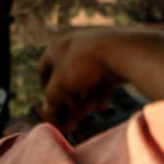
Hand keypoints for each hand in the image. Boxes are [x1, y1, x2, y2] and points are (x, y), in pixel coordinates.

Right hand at [38, 25, 163, 125]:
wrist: (120, 50)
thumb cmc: (83, 65)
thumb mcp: (60, 85)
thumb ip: (51, 99)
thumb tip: (47, 111)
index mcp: (56, 47)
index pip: (44, 69)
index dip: (45, 88)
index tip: (50, 104)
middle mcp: (74, 47)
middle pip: (67, 77)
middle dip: (70, 99)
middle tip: (73, 116)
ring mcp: (94, 51)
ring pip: (86, 79)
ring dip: (85, 98)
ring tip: (88, 112)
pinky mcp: (111, 58)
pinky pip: (102, 78)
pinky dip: (100, 93)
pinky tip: (102, 107)